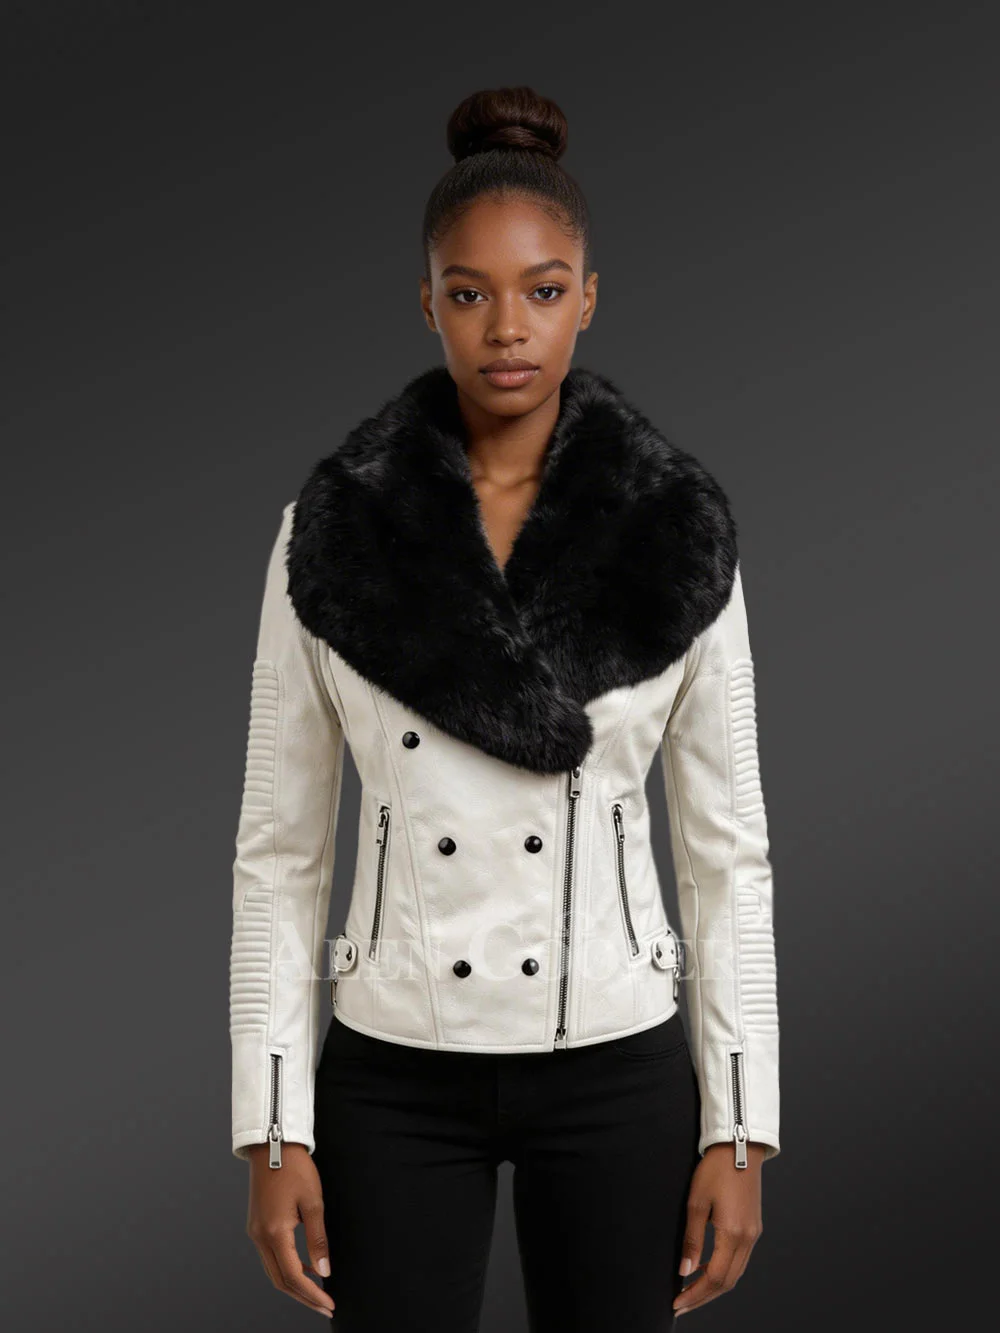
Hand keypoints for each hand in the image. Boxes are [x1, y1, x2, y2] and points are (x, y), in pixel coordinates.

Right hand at [246, 1141, 335, 1317]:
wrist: (272, 1144)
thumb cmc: (295, 1168)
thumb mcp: (313, 1202)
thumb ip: (318, 1240)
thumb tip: (324, 1271)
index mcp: (274, 1232)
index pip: (293, 1276)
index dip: (311, 1294)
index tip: (328, 1303)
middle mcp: (260, 1236)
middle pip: (280, 1280)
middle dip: (303, 1297)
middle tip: (324, 1306)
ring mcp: (255, 1232)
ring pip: (273, 1271)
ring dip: (294, 1284)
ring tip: (317, 1292)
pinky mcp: (257, 1226)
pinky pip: (270, 1257)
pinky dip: (286, 1268)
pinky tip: (304, 1268)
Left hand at [673, 1140, 766, 1316]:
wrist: (740, 1147)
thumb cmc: (716, 1169)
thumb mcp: (696, 1202)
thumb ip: (692, 1239)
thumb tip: (685, 1270)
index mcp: (733, 1234)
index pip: (715, 1278)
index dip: (696, 1294)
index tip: (678, 1303)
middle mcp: (748, 1239)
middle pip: (727, 1282)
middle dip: (704, 1296)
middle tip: (682, 1303)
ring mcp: (753, 1234)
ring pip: (735, 1273)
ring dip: (714, 1286)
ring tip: (692, 1291)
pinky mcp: (753, 1228)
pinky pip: (740, 1260)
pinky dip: (723, 1271)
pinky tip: (707, 1269)